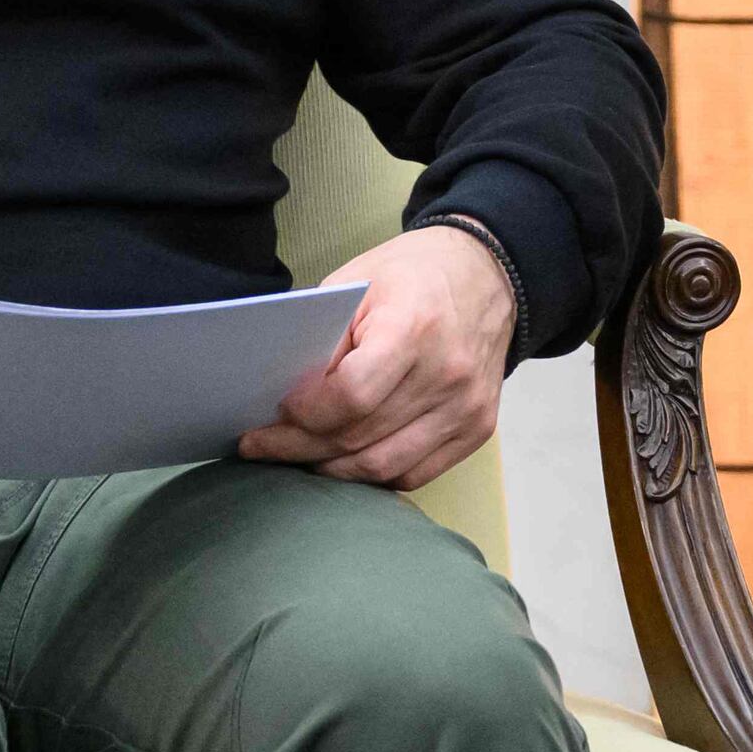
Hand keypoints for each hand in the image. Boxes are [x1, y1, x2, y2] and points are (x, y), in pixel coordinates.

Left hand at [243, 222, 516, 492]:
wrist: (489, 277)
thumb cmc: (413, 276)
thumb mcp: (357, 285)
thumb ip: (323, 339)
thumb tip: (282, 397)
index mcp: (415, 326)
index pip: (351, 396)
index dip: (305, 413)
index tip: (276, 412)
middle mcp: (448, 372)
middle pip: (358, 436)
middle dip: (299, 446)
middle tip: (263, 445)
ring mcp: (467, 406)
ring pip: (382, 466)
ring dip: (330, 468)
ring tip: (299, 455)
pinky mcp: (477, 427)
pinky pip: (413, 474)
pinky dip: (372, 475)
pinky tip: (345, 460)